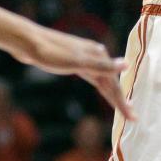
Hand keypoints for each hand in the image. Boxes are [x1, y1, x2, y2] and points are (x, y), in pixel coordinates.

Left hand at [12, 25, 133, 118]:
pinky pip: (92, 75)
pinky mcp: (72, 60)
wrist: (26, 42)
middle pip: (110, 81)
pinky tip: (100, 87)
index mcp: (96, 54)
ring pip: (101, 78)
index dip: (123, 101)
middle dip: (120, 99)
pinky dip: (99, 84)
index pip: (114, 83)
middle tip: (131, 117)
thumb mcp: (77, 62)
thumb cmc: (50, 53)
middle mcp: (93, 53)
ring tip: (121, 105)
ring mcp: (82, 56)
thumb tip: (127, 64)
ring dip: (111, 92)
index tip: (133, 118)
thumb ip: (102, 66)